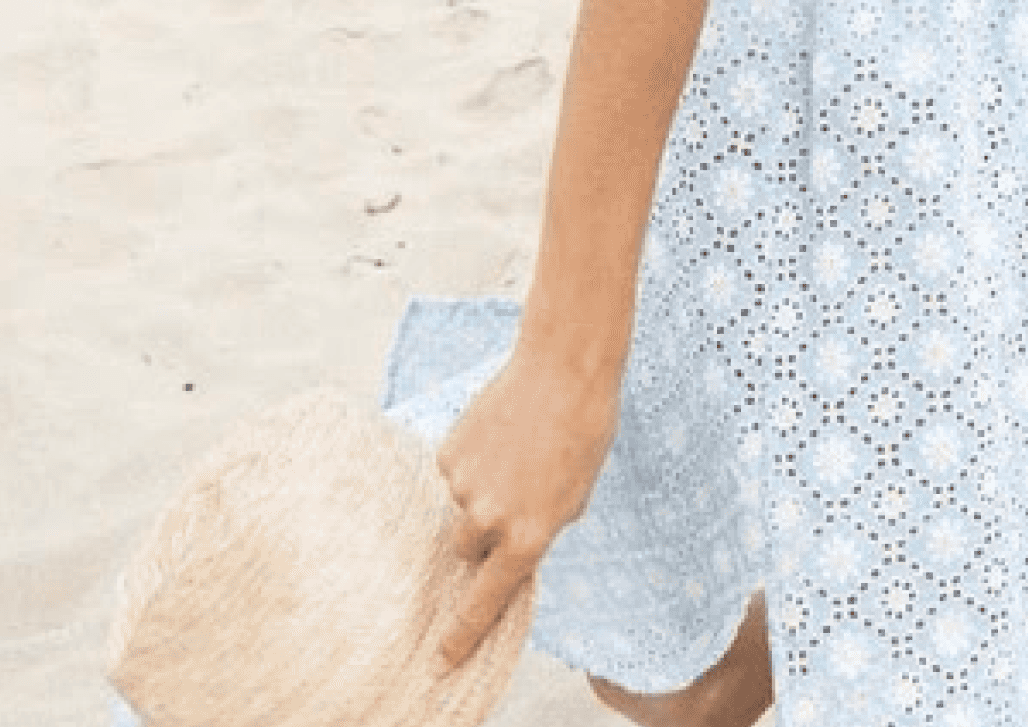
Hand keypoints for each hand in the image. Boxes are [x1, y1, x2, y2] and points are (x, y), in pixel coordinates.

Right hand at [433, 342, 619, 664]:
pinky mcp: (448, 454)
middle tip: (511, 496)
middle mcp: (490, 519)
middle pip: (467, 551)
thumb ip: (542, 527)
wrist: (564, 369)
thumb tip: (512, 542)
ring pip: (460, 508)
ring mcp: (464, 486)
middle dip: (483, 534)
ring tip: (515, 451)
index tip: (442, 658)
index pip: (486, 601)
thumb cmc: (585, 430)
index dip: (463, 634)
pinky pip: (453, 472)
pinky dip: (472, 460)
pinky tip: (501, 432)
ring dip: (479, 493)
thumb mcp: (577, 493)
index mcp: (529, 535)